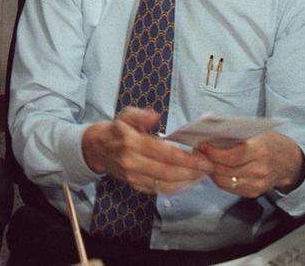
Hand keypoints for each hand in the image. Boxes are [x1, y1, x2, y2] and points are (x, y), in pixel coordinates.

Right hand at [81, 107, 213, 194]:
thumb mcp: (126, 115)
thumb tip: (155, 116)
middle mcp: (132, 162)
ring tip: (200, 175)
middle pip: (168, 172)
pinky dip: (175, 187)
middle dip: (191, 172)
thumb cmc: (115, 130)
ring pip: (165, 184)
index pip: (165, 154)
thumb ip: (142, 115)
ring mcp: (132, 177)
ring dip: (186, 182)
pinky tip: (186, 181)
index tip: (204, 160)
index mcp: (132, 143)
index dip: (187, 159)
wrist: (95, 149)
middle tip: (208, 168)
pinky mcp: (134, 185)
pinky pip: (158, 190)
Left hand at [198, 132, 304, 197]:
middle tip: (197, 151)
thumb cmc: (267, 142)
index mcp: (260, 151)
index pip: (232, 156)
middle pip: (225, 170)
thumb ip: (233, 134)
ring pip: (224, 181)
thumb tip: (208, 131)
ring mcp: (258, 184)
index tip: (201, 144)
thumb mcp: (254, 133)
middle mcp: (260, 170)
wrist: (288, 161)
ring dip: (210, 171)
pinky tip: (214, 169)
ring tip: (203, 160)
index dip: (213, 152)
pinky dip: (218, 179)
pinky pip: (230, 188)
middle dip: (207, 161)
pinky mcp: (254, 193)